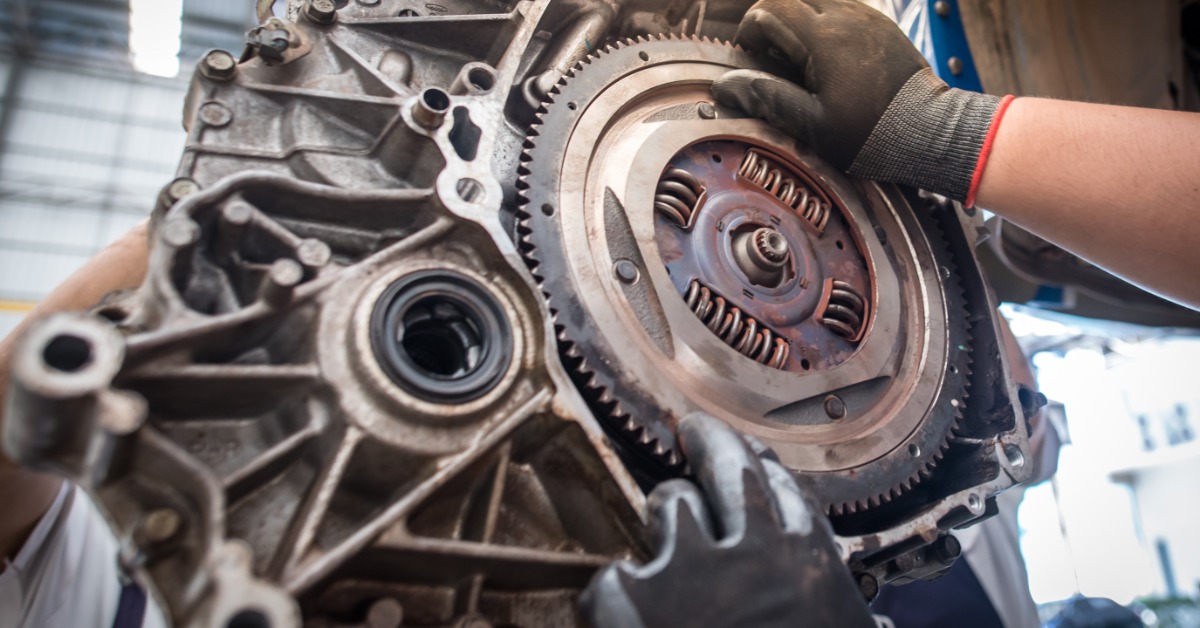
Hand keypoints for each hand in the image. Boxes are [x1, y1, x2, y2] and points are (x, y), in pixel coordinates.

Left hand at [578, 414, 874, 627]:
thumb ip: (856, 625)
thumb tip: (881, 627)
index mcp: (811, 570)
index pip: (787, 495)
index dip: (764, 473)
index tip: (753, 462)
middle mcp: (758, 552)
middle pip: (731, 469)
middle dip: (711, 443)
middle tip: (693, 431)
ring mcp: (693, 567)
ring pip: (674, 506)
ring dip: (668, 514)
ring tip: (663, 523)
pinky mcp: (634, 594)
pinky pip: (616, 573)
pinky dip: (617, 591)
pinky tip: (622, 604)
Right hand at [713, 0, 1008, 203]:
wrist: (929, 132)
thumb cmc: (870, 134)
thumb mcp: (811, 124)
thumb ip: (766, 97)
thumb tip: (725, 86)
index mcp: (823, 37)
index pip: (770, 9)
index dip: (751, 31)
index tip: (750, 58)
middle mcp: (846, 16)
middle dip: (772, 22)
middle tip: (770, 58)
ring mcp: (867, 17)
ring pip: (817, 1)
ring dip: (799, 21)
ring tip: (799, 61)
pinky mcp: (882, 25)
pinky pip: (843, 9)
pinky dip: (824, 24)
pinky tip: (828, 60)